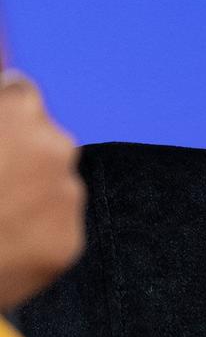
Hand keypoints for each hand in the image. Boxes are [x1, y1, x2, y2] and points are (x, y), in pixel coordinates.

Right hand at [0, 70, 83, 308]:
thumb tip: (7, 94)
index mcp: (15, 115)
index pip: (20, 92)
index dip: (4, 109)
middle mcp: (54, 148)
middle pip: (44, 141)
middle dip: (19, 156)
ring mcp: (67, 197)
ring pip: (54, 187)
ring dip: (29, 197)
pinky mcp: (69, 244)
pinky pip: (54, 229)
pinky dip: (32, 235)